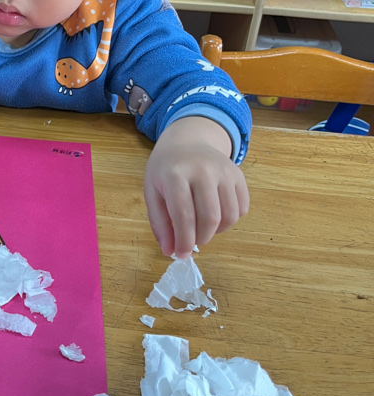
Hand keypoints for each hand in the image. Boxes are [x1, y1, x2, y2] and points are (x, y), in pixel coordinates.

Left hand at [144, 117, 248, 257]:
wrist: (188, 140)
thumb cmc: (166, 169)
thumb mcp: (152, 191)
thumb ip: (160, 222)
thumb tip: (170, 251)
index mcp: (175, 174)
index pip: (184, 215)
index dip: (184, 240)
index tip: (181, 254)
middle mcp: (203, 170)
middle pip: (210, 218)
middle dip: (201, 239)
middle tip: (192, 242)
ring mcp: (224, 171)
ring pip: (229, 216)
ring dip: (216, 232)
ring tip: (202, 228)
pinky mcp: (239, 175)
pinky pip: (242, 208)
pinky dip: (230, 221)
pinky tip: (215, 216)